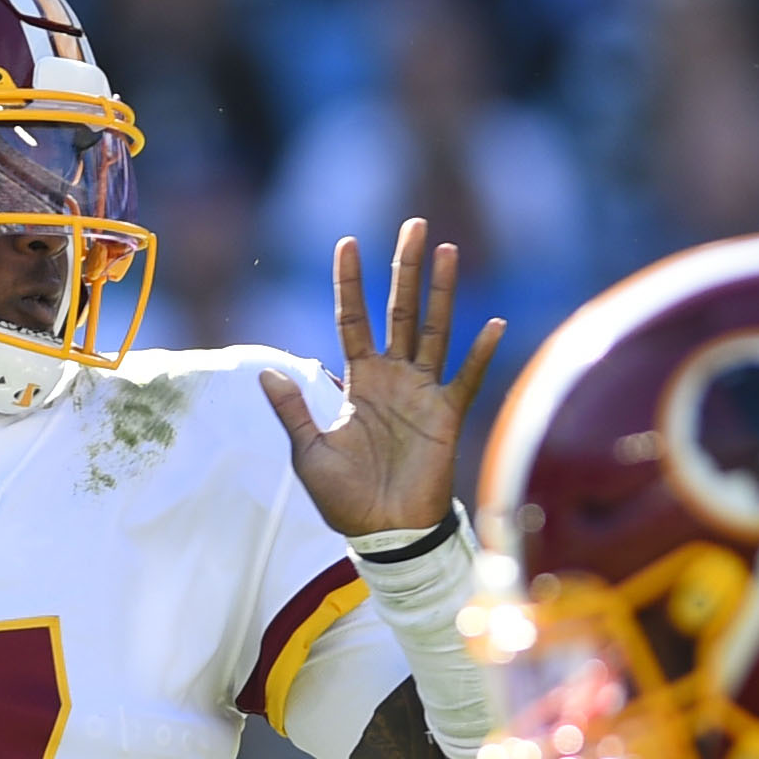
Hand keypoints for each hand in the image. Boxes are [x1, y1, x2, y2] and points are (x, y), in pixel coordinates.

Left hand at [261, 217, 502, 536]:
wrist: (383, 534)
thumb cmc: (345, 497)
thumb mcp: (308, 451)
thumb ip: (292, 410)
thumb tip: (265, 372)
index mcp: (359, 381)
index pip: (353, 319)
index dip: (350, 283)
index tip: (347, 242)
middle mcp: (393, 377)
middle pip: (399, 310)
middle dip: (405, 269)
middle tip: (414, 224)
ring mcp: (423, 393)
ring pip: (433, 330)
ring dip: (441, 293)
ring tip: (446, 251)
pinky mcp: (447, 416)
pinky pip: (467, 379)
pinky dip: (481, 354)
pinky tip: (493, 323)